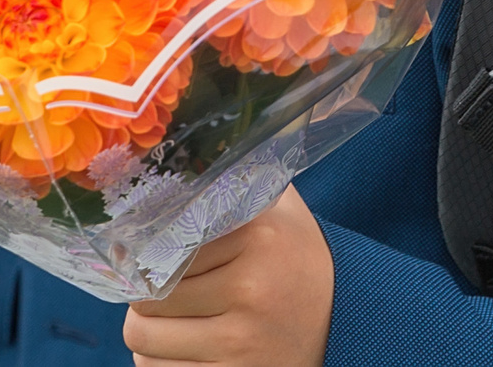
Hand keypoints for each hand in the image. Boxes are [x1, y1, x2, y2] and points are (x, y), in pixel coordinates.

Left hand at [124, 186, 333, 366]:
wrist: (350, 321)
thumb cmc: (296, 259)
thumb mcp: (279, 209)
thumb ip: (238, 175)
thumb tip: (182, 146)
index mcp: (258, 236)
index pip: (161, 243)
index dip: (145, 251)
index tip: (146, 252)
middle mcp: (252, 288)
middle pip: (145, 295)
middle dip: (144, 295)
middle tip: (160, 290)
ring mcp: (244, 341)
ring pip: (142, 338)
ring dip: (146, 331)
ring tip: (169, 320)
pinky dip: (157, 362)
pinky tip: (180, 347)